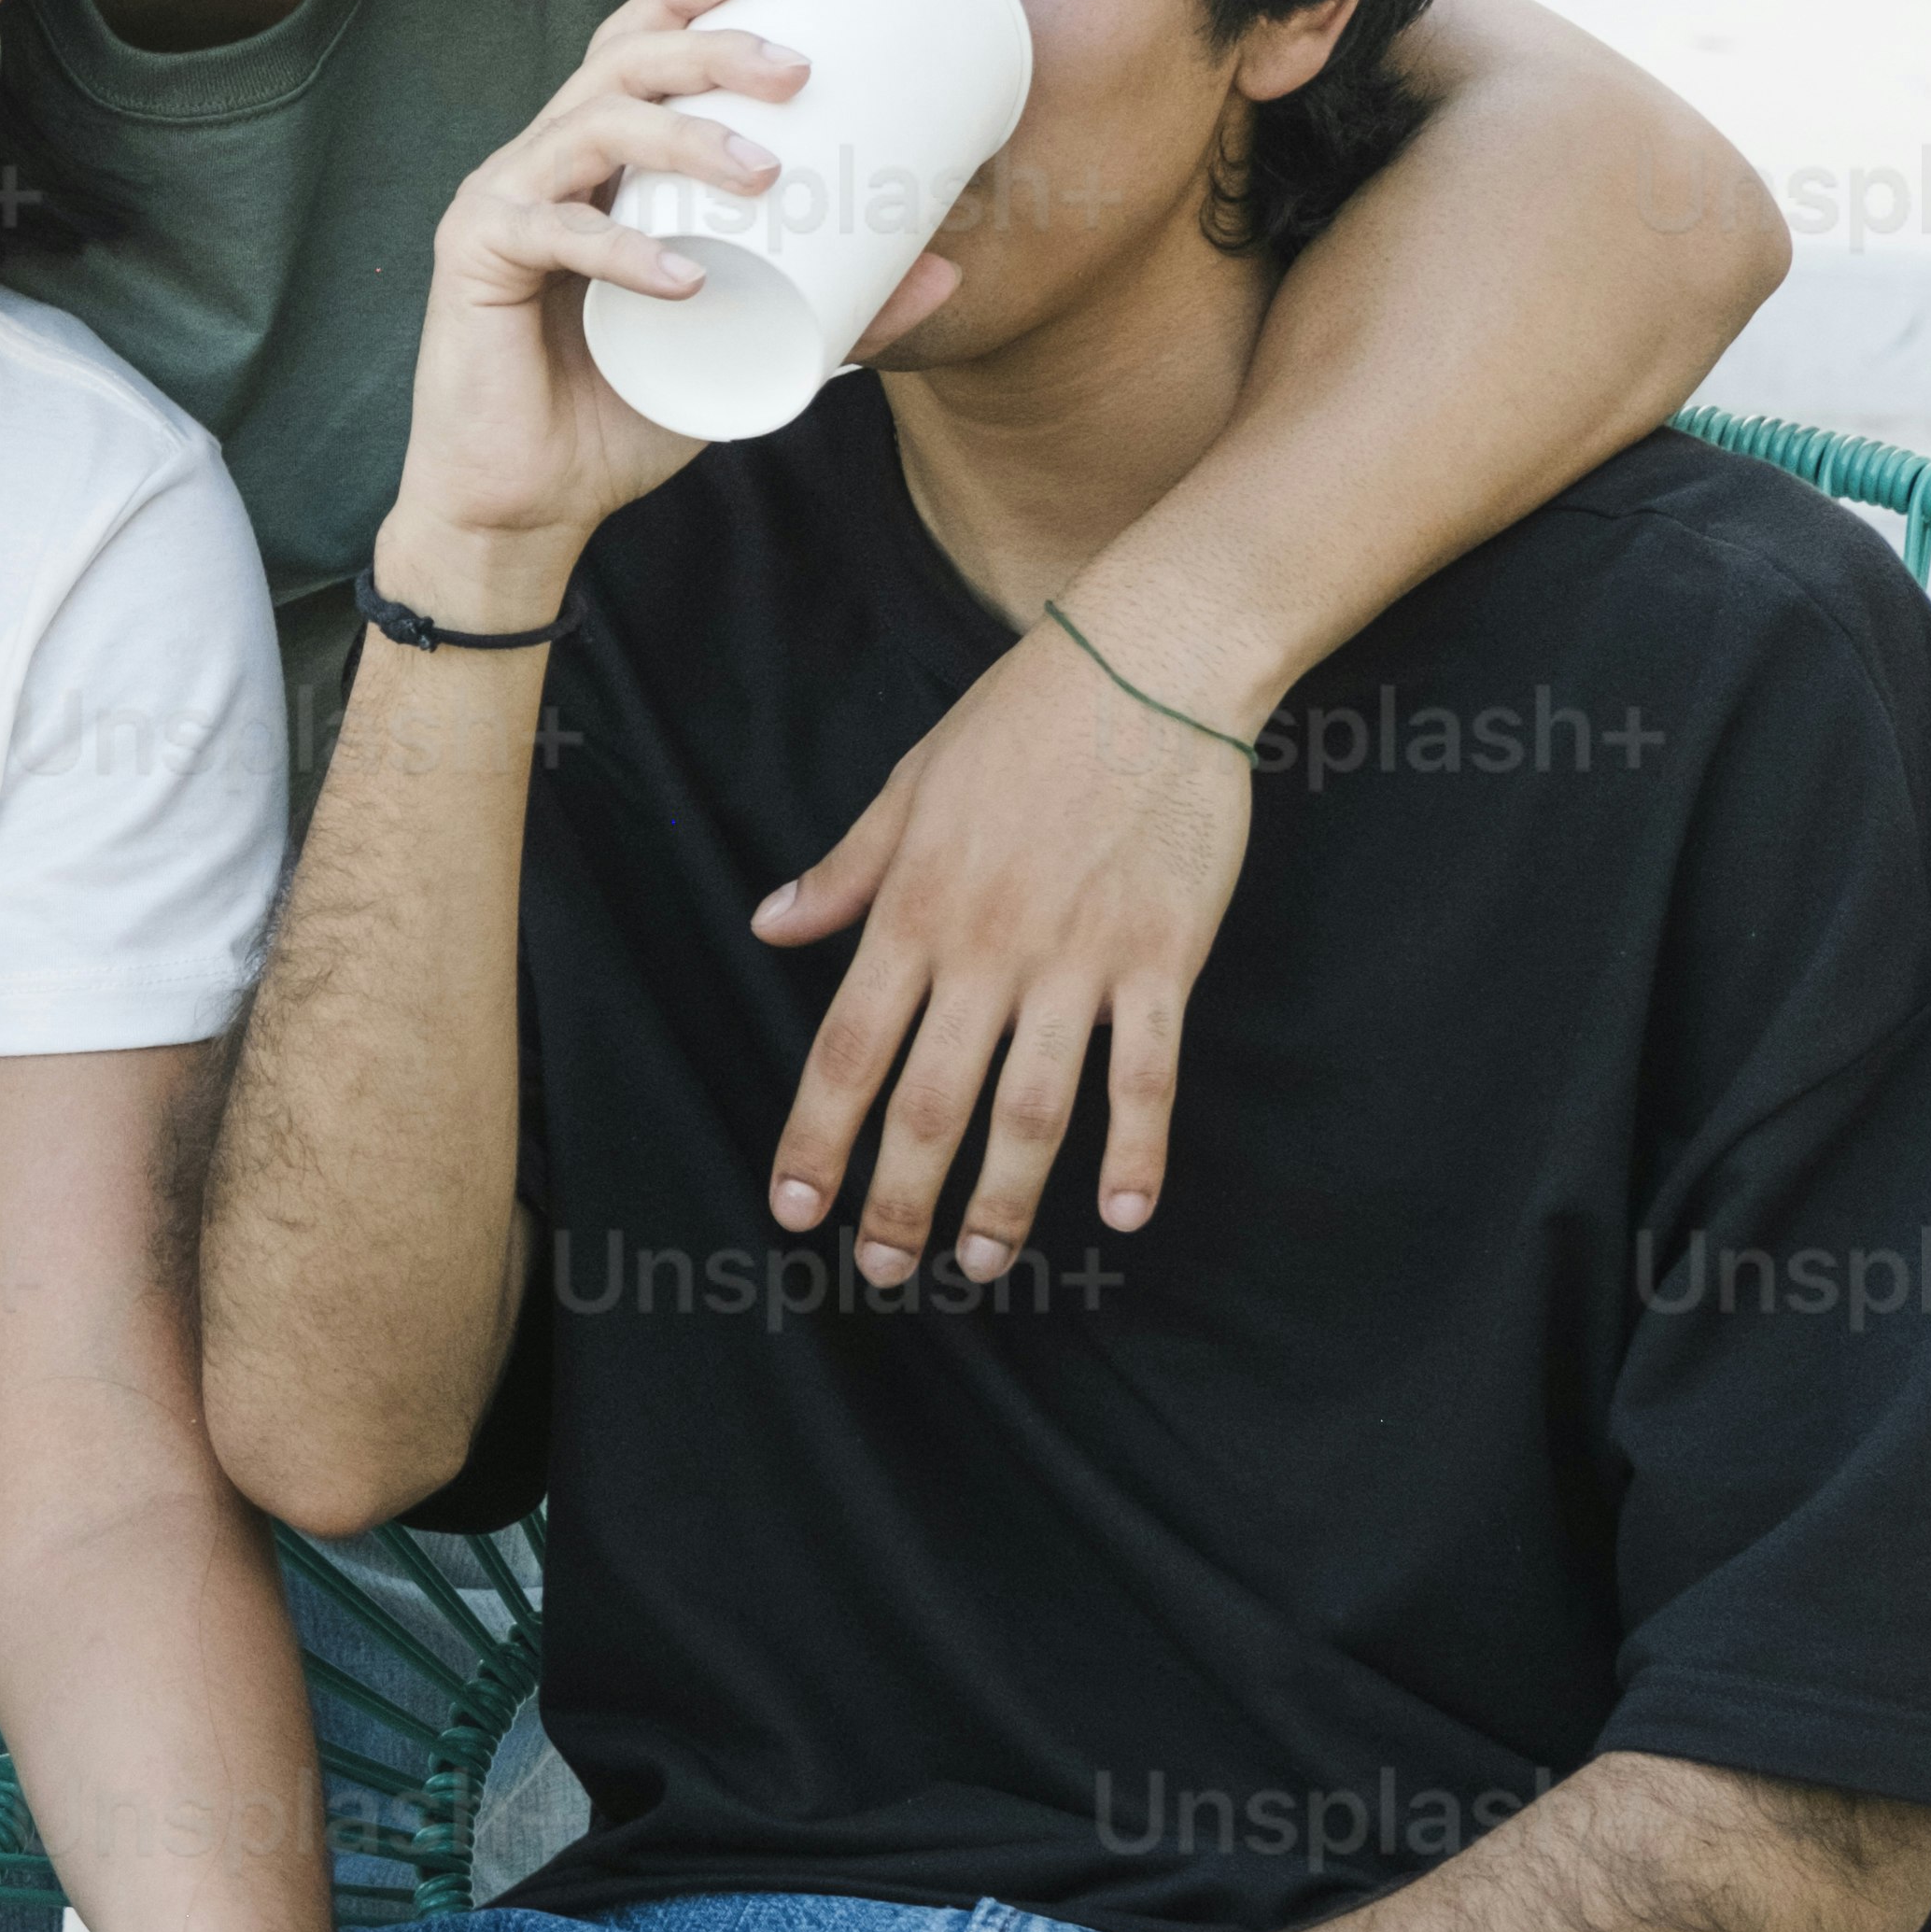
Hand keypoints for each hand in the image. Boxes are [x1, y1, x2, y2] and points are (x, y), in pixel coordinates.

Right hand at [378, 0, 802, 594]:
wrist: (525, 505)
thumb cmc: (621, 411)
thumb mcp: (743, 350)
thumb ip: (833, 310)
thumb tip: (944, 269)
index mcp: (593, 162)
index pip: (630, 49)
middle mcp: (543, 162)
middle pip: (618, 62)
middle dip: (707, 48)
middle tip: (795, 69)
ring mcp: (503, 202)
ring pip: (591, 126)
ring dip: (682, 135)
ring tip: (762, 169)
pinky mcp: (475, 259)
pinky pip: (552, 232)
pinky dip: (622, 249)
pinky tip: (683, 277)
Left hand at [760, 606, 1252, 1279]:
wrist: (1150, 661)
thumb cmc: (1022, 717)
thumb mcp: (909, 785)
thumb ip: (844, 872)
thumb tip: (769, 925)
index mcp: (915, 909)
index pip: (846, 1049)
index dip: (816, 1138)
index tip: (795, 1211)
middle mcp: (987, 949)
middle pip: (931, 1102)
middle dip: (900, 1199)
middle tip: (884, 1270)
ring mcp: (1078, 960)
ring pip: (1031, 1109)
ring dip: (1003, 1199)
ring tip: (982, 1263)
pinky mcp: (1161, 958)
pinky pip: (1144, 1074)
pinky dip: (1136, 1151)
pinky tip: (1121, 1213)